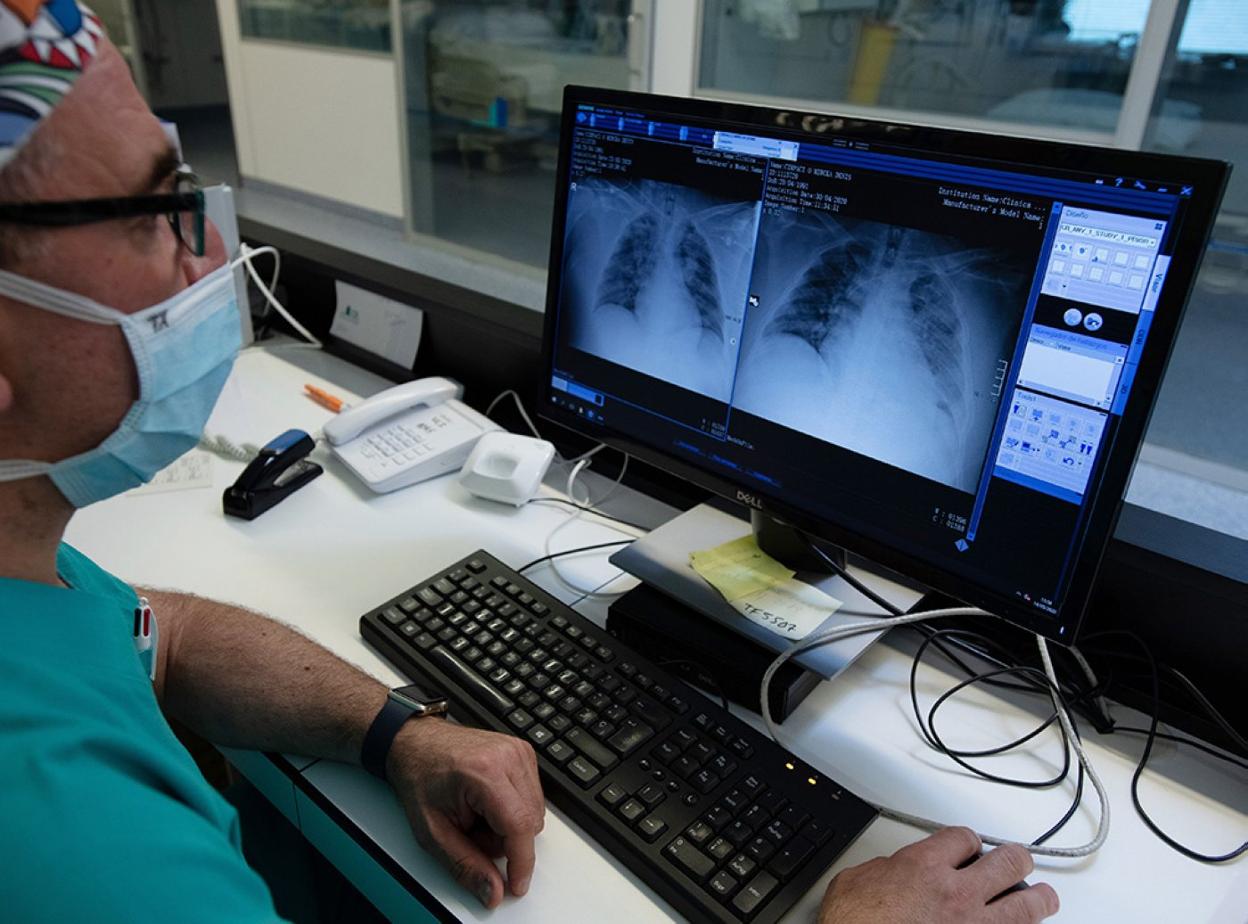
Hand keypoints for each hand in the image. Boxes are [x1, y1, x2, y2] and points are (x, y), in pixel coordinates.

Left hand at [386, 718, 544, 908]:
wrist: (414, 743)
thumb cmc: (419, 778)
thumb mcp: (432, 830)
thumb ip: (465, 864)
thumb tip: (493, 890)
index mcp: (484, 772)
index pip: (519, 826)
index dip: (521, 862)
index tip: (516, 883)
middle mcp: (507, 757)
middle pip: (531, 822)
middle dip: (504, 840)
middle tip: (470, 831)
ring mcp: (517, 751)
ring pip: (535, 811)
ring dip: (509, 824)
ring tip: (477, 814)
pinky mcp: (522, 752)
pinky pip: (533, 795)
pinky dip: (513, 808)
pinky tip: (487, 802)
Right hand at [819, 827, 1058, 923]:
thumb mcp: (854, 883)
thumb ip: (882, 870)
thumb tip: (890, 870)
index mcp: (923, 868)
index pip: (963, 838)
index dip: (969, 840)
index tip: (970, 846)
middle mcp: (957, 895)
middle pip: (1008, 862)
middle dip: (1016, 859)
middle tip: (1018, 861)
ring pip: (1027, 906)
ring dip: (1039, 899)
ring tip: (1045, 897)